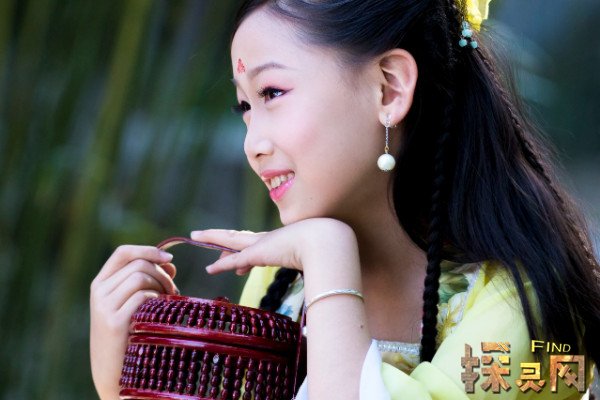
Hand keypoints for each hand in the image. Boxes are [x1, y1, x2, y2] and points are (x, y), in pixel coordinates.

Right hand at [89, 245, 178, 398]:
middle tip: (173, 290)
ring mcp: (104, 306)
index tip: (170, 259)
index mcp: (100, 283)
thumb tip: (170, 263)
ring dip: (163, 286)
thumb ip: (147, 280)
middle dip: (163, 273)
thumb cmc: (129, 334)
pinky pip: (144, 296)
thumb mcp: (132, 303)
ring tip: (169, 301)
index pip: (123, 252)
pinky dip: (158, 300)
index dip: (148, 250)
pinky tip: (160, 312)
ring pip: (142, 277)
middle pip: (139, 264)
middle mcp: (99, 291)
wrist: (114, 371)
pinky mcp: (114, 321)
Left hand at [191, 218, 357, 278]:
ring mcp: (262, 244)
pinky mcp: (258, 253)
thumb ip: (314, 267)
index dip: (243, 250)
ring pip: (230, 239)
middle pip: (238, 236)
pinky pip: (235, 258)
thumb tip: (325, 277)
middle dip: (221, 236)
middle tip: (203, 235)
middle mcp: (268, 239)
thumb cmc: (327, 247)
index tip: (236, 261)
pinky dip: (221, 264)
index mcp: (280, 240)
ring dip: (212, 238)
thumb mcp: (316, 258)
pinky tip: (209, 268)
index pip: (256, 243)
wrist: (325, 240)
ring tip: (197, 235)